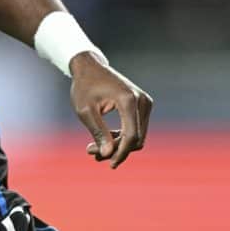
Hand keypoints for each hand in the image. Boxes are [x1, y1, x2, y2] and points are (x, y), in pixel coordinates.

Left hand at [69, 52, 152, 168]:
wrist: (89, 67)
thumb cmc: (84, 87)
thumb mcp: (85, 110)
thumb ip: (98, 131)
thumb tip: (108, 153)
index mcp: (129, 100)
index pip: (131, 136)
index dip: (121, 152)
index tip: (109, 163)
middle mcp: (142, 101)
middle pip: (136, 137)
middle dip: (116, 149)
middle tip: (92, 154)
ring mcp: (145, 102)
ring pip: (137, 135)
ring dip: (118, 145)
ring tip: (93, 149)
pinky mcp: (142, 105)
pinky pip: (136, 128)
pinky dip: (122, 137)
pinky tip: (104, 141)